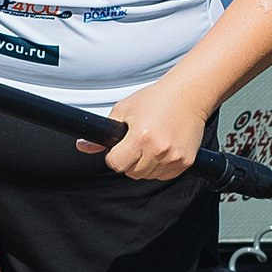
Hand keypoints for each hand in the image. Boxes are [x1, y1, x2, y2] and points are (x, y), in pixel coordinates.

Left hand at [79, 78, 210, 180]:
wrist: (189, 95)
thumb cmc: (156, 99)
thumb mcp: (124, 110)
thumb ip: (105, 131)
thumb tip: (83, 146)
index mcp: (141, 137)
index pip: (117, 164)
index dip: (114, 156)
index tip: (119, 148)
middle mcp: (158, 150)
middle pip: (132, 173)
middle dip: (130, 161)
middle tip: (136, 143)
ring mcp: (174, 158)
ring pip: (148, 176)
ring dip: (145, 165)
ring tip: (151, 143)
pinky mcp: (186, 161)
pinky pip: (165, 175)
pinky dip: (160, 166)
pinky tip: (163, 148)